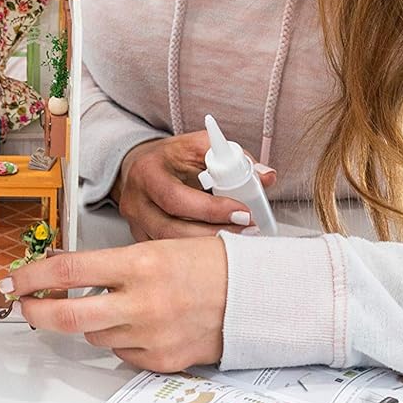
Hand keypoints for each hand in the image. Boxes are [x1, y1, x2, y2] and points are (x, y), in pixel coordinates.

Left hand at [7, 240, 228, 372]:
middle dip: (38, 312)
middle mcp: (142, 302)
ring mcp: (152, 336)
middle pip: (68, 316)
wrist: (256, 297)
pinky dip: (122, 341)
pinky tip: (142, 325)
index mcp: (140, 264)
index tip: (16, 280)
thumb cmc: (211, 264)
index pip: (69, 271)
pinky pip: (124, 354)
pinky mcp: (163, 361)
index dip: (33, 277)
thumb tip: (71, 276)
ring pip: (96, 336)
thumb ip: (115, 266)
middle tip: (27, 306)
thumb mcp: (158, 249)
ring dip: (92, 324)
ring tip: (116, 306)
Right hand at [113, 132, 276, 241]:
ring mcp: (136, 225)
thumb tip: (267, 176)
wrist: (138, 168)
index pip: (176, 198)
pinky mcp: (141, 240)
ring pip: (171, 248)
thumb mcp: (199, 147)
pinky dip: (196, 256)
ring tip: (239, 241)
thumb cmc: (172, 157)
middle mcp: (135, 202)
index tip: (244, 212)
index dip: (212, 210)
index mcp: (147, 173)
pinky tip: (218, 251)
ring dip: (207, 249)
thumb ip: (234, 157)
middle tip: (248, 230)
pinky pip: (169, 255)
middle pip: (173, 230)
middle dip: (215, 235)